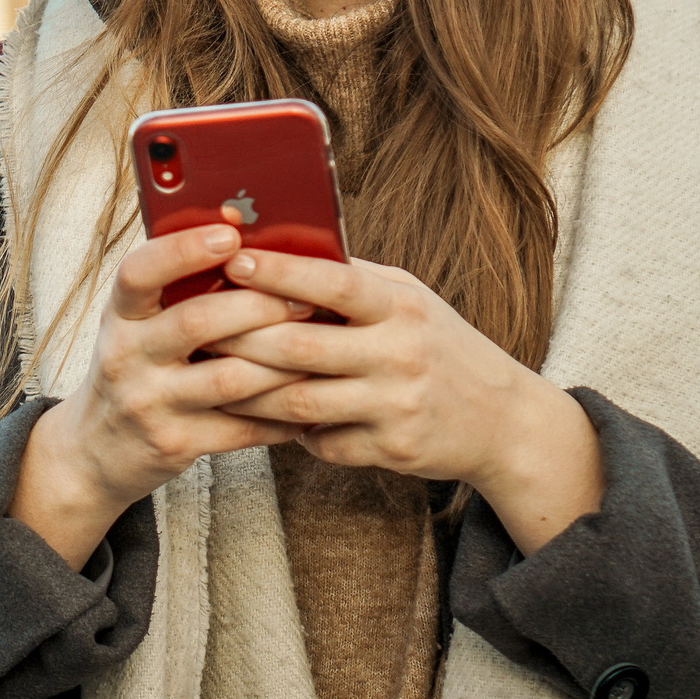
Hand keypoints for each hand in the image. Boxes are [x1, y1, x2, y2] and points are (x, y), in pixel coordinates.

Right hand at [10, 224, 312, 566]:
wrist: (95, 448)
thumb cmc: (135, 366)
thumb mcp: (136, 324)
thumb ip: (176, 289)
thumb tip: (246, 234)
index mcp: (119, 314)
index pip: (139, 272)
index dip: (184, 249)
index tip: (231, 233)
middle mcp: (126, 355)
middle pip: (197, 321)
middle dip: (260, 306)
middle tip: (306, 298)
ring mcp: (148, 403)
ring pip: (229, 378)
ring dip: (282, 362)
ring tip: (318, 347)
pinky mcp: (173, 443)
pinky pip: (240, 427)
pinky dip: (280, 414)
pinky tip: (305, 398)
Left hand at [206, 249, 604, 555]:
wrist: (503, 420)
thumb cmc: (441, 346)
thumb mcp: (411, 300)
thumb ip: (355, 281)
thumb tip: (283, 249)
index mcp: (402, 306)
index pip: (334, 282)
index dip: (280, 271)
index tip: (233, 258)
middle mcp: (400, 353)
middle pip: (301, 346)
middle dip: (241, 338)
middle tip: (196, 329)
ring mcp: (396, 404)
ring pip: (300, 401)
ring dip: (250, 393)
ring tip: (213, 377)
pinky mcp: (391, 449)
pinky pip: (322, 442)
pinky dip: (292, 432)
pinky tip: (267, 420)